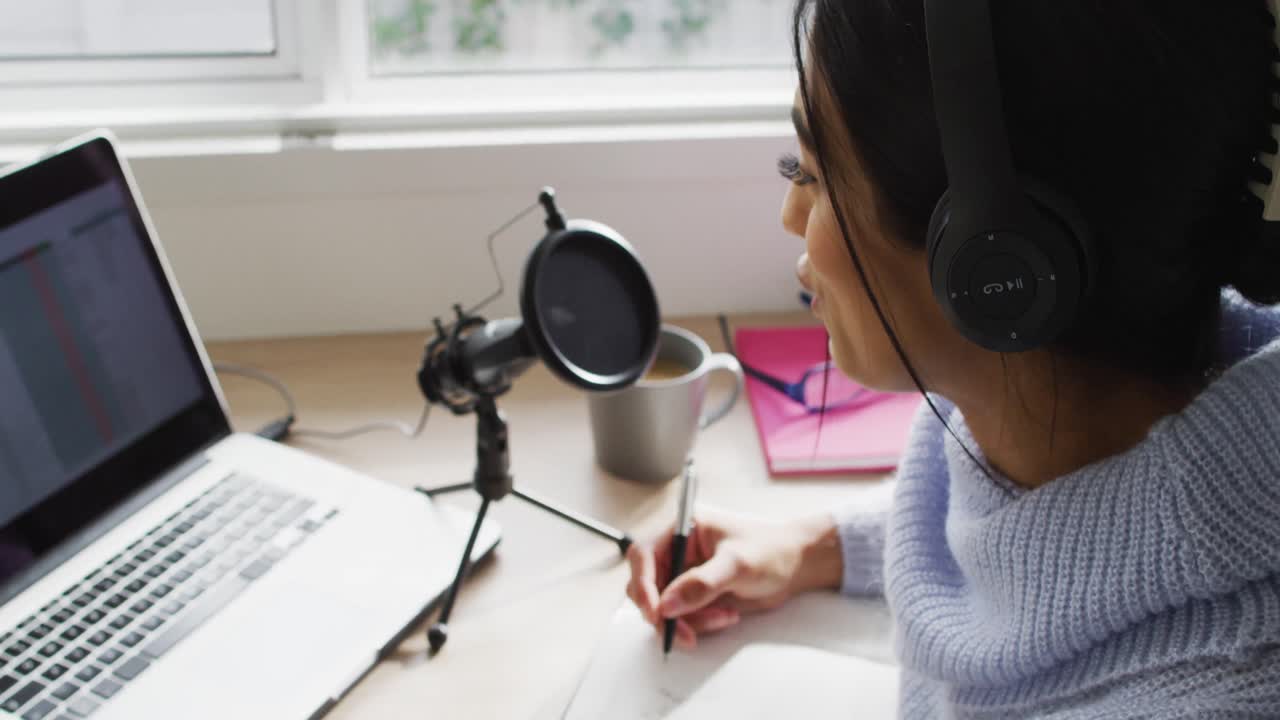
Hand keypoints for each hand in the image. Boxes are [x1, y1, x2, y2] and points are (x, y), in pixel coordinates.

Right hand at [625, 507, 840, 649]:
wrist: (797, 564)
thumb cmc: (772, 549)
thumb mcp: (737, 564)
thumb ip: (701, 584)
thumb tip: (668, 605)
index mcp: (682, 528)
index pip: (644, 554)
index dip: (643, 584)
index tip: (654, 611)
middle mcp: (678, 550)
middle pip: (647, 586)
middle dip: (664, 612)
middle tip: (683, 632)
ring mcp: (685, 574)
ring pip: (664, 607)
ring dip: (688, 621)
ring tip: (723, 617)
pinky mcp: (696, 595)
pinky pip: (682, 617)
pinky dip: (700, 624)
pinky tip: (727, 615)